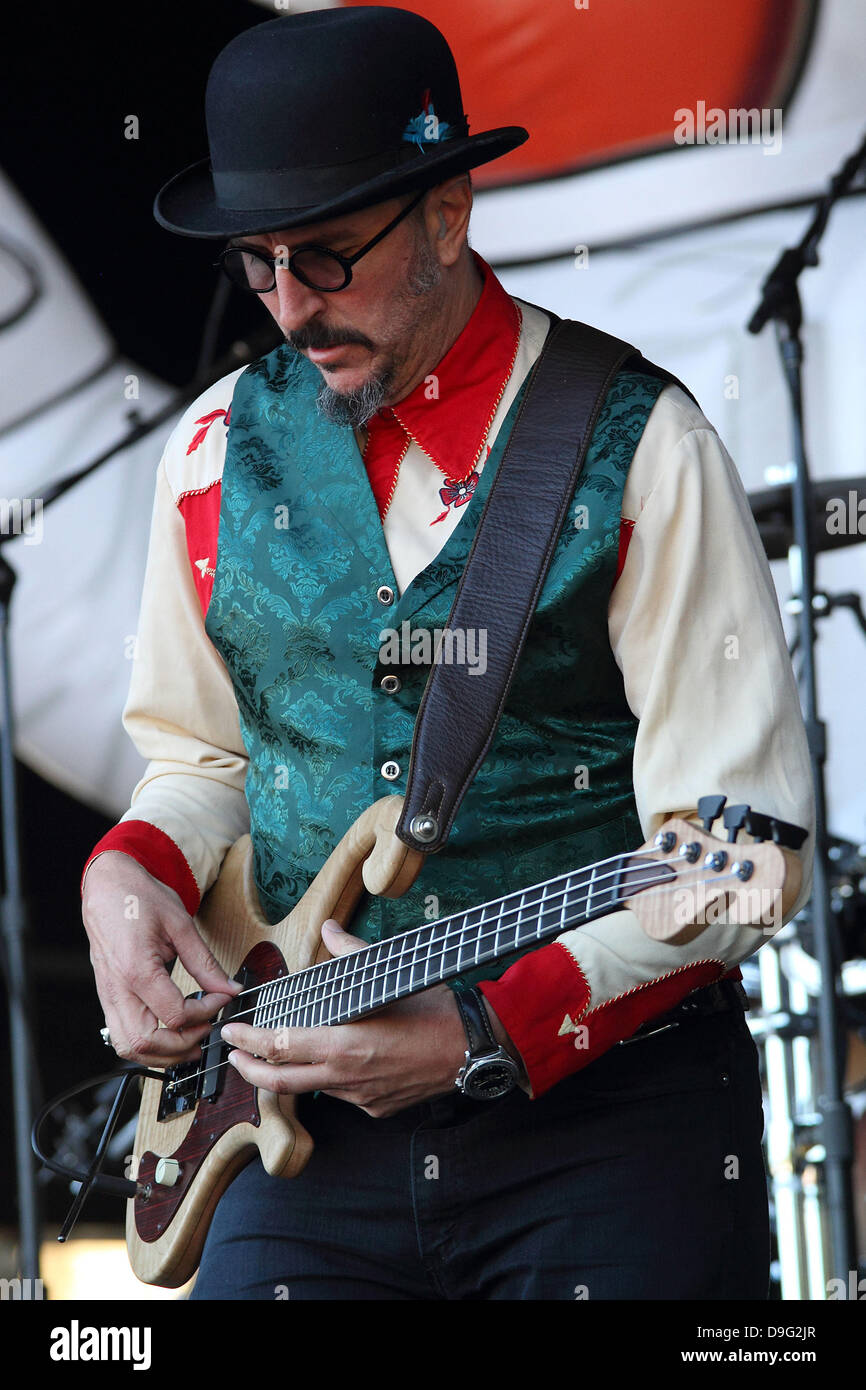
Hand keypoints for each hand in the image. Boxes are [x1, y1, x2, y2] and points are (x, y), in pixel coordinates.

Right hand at [82, 851, 239, 1067]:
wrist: (108, 887)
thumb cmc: (140, 899)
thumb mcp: (180, 925)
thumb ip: (205, 963)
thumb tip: (230, 989)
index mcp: (136, 969)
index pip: (175, 1015)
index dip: (206, 1012)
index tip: (222, 999)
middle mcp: (117, 989)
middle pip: (146, 1042)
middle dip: (182, 1046)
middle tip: (206, 1032)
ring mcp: (108, 996)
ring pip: (128, 1047)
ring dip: (161, 1054)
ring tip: (190, 1042)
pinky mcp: (107, 997)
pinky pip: (120, 1036)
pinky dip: (145, 1045)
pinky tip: (168, 1035)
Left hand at [221, 920, 524, 1115]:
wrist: (474, 1047)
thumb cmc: (434, 1009)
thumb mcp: (389, 976)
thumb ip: (350, 954)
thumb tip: (328, 930)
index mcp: (344, 1044)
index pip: (278, 1047)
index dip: (248, 1041)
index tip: (231, 1032)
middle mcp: (347, 1077)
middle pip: (280, 1081)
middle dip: (249, 1069)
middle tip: (234, 1055)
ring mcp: (361, 1097)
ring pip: (311, 1089)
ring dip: (289, 1073)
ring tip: (275, 1055)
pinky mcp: (376, 1108)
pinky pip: (341, 1095)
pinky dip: (327, 1079)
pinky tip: (329, 1062)